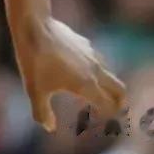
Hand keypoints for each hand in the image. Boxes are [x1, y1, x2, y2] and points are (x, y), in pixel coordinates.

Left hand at [13, 16, 125, 132]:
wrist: (34, 26)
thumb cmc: (34, 61)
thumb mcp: (34, 91)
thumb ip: (42, 113)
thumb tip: (50, 127)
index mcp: (86, 85)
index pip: (108, 104)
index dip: (110, 114)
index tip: (108, 121)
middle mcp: (94, 70)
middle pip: (119, 88)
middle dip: (120, 101)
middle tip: (114, 109)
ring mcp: (91, 54)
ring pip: (108, 73)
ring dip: (105, 85)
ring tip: (91, 92)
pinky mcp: (84, 43)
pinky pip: (96, 60)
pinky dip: (94, 70)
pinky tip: (78, 70)